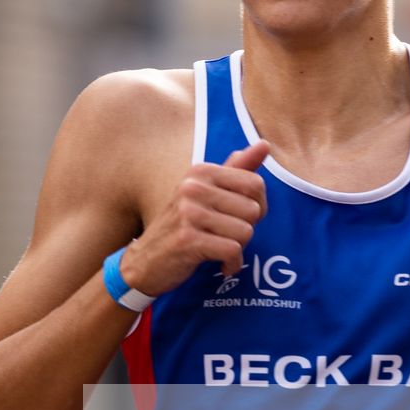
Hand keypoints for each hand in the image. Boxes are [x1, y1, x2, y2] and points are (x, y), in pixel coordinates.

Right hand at [121, 142, 270, 294]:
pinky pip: (232, 250)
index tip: (239, 218)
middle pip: (253, 210)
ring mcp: (188, 213)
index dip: (257, 206)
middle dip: (246, 229)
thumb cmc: (182, 226)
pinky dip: (231, 264)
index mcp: (201, 172)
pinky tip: (222, 265)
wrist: (145, 261)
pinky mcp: (188, 240)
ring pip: (245, 232)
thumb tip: (264, 144)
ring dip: (238, 248)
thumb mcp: (205, 193)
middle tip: (225, 236)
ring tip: (219, 249)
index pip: (255, 183)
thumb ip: (236, 170)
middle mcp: (193, 187)